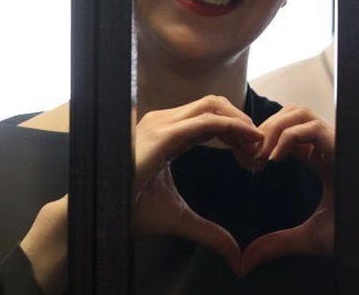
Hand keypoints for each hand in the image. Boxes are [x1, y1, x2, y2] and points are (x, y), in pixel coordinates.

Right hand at [20, 95, 263, 290]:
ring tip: (257, 146)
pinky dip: (232, 128)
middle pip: (214, 104)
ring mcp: (161, 124)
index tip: (253, 152)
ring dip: (241, 123)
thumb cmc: (130, 212)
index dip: (235, 129)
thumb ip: (209, 231)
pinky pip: (206, 121)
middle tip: (260, 148)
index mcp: (165, 133)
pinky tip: (248, 142)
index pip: (209, 117)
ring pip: (213, 106)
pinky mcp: (162, 135)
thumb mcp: (179, 218)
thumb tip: (235, 253)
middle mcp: (163, 121)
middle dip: (242, 122)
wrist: (98, 216)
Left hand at [240, 106, 334, 274]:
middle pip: (287, 114)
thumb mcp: (307, 237)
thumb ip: (277, 243)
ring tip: (260, 155)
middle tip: (246, 155)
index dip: (262, 142)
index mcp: (318, 157)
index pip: (284, 133)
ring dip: (273, 128)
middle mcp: (326, 144)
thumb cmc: (355, 231)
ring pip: (298, 112)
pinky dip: (288, 137)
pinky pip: (312, 126)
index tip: (245, 162)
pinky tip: (274, 159)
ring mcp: (336, 141)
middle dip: (262, 130)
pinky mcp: (344, 144)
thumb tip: (246, 261)